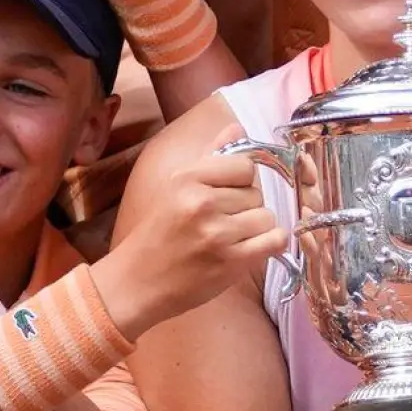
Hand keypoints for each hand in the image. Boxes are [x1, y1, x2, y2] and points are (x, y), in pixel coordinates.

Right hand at [93, 125, 286, 340]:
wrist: (137, 282)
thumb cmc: (157, 233)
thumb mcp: (174, 186)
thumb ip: (210, 155)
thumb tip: (237, 128)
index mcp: (187, 178)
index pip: (245, 165)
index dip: (242, 181)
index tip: (229, 194)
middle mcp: (201, 202)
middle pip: (257, 192)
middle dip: (247, 206)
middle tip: (224, 221)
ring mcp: (217, 233)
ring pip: (267, 216)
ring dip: (257, 228)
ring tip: (233, 237)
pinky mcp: (230, 263)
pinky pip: (274, 241)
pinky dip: (272, 243)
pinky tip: (255, 247)